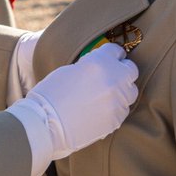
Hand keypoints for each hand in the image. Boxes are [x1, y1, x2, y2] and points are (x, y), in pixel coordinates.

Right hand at [8, 43, 137, 175]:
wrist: (45, 124)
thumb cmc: (50, 94)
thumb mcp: (70, 70)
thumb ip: (90, 67)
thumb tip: (100, 69)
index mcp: (100, 61)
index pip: (117, 51)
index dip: (111, 56)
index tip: (109, 60)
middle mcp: (114, 79)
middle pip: (131, 70)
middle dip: (122, 72)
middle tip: (110, 78)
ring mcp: (118, 100)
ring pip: (130, 92)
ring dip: (120, 92)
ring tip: (104, 97)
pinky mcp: (116, 120)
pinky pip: (122, 111)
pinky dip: (114, 110)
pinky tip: (100, 112)